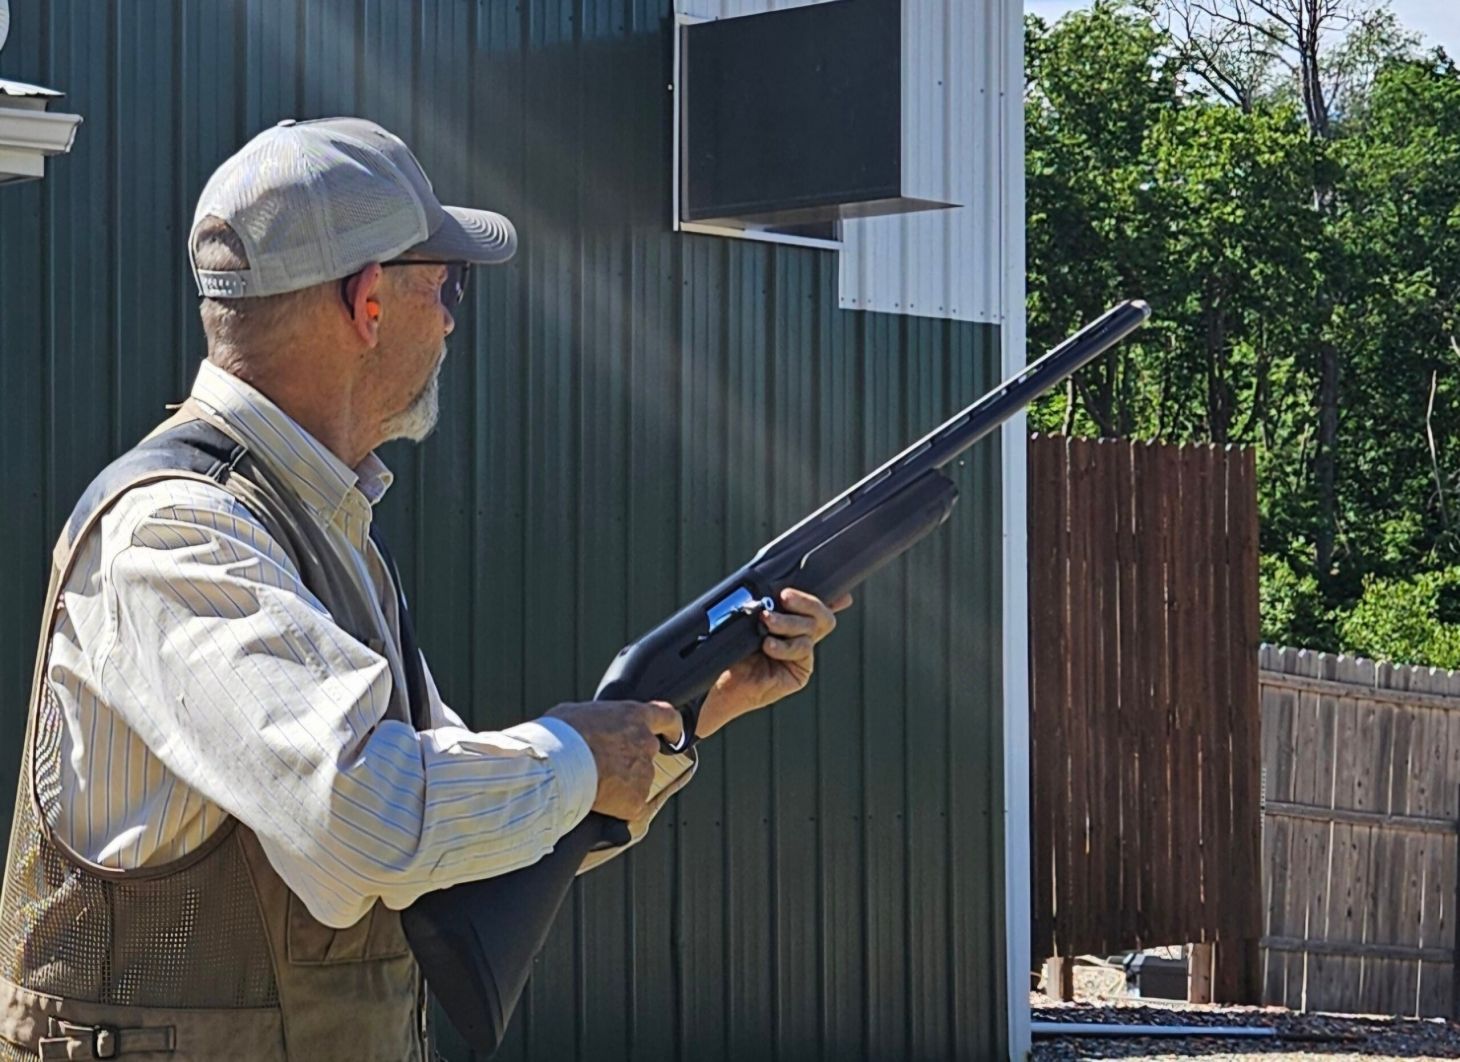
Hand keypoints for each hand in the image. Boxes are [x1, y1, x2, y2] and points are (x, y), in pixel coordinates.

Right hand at [545, 700, 682, 819]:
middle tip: (605, 768)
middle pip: (647, 754)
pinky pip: (630, 807)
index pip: (667, 717)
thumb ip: (596, 720)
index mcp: (634, 716)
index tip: (673, 735)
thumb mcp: (577, 712)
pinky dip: (616, 809)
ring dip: (622, 786)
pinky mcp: (636, 801)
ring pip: (638, 782)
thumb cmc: (561, 735)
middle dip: (631, 762)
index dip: (672, 727)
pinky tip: (597, 804)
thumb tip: (589, 727)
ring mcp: (644, 773)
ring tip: (593, 786)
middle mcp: (646, 743)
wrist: (558, 766)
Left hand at [694, 588, 852, 739]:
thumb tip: (780, 586)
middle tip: (784, 596)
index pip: (816, 605)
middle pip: (821, 613)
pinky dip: (784, 646)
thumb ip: (767, 600)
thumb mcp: (750, 617)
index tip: (840, 593)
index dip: (833, 598)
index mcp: (791, 620)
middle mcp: (800, 635)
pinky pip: (802, 650)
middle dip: (804, 601)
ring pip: (809, 629)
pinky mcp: (800, 671)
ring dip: (787, 623)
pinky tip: (768, 645)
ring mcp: (802, 654)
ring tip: (766, 620)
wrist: (720, 679)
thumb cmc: (731, 646)